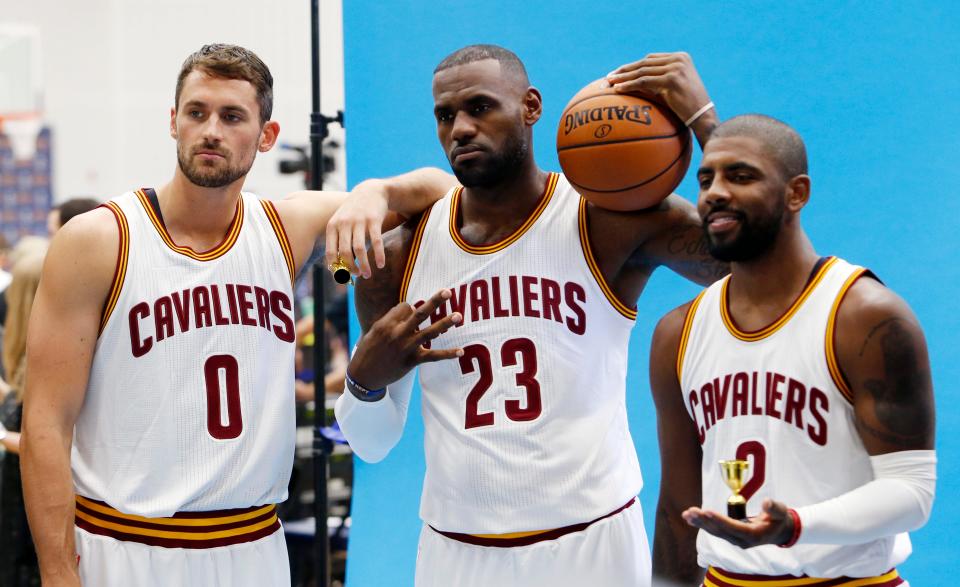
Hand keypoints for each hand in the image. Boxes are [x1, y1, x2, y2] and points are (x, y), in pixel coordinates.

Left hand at [324, 179, 389, 279]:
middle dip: (351, 268)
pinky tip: (381, 265)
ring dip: (364, 265)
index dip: (336, 268)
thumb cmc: (354, 213)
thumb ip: (336, 242)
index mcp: (333, 226)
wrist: (371, 191)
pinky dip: (378, 255)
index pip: (330, 252)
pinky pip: (376, 242)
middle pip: (344, 253)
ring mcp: (359, 221)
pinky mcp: (374, 220)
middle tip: (358, 275)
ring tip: (368, 274)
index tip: (343, 277)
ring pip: (359, 249)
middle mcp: (344, 223)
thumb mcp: (340, 223)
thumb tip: (333, 269)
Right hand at [349, 289, 463, 389]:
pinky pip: (433, 356)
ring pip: (429, 332)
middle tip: (448, 292)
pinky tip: (461, 351)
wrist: (363, 375)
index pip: (407, 307)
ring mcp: (406, 347)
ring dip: (445, 323)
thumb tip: (413, 310)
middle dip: (435, 302)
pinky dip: (448, 354)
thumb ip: (393, 320)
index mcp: (386, 323)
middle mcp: (397, 333)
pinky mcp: (412, 361)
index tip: (409, 315)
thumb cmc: (369, 350)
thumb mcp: (375, 330)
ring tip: (458, 316)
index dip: (410, 309)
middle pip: (419, 313)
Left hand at [605, 52, 711, 124]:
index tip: (617, 73)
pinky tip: (618, 89)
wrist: (702, 116)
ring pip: (642, 71)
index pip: (650, 59)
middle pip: (644, 63)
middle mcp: (679, 59)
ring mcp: (676, 67)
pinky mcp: (671, 79)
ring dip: (623, 77)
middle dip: (624, 70)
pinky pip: (644, 82)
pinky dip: (629, 85)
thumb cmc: (688, 107)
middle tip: (608, 77)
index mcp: (681, 57)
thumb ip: (660, 80)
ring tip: (609, 83)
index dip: (632, 66)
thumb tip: (634, 82)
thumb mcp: (674, 88)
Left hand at [682, 498, 794, 547]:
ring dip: (700, 523)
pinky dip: (702, 524)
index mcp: (753, 536)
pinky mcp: (731, 537)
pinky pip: (715, 531)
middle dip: (705, 521)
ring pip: (715, 532)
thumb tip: (767, 503)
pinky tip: (690, 518)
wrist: (780, 531)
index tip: (707, 511)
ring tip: (686, 514)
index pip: (734, 528)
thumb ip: (774, 508)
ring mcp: (735, 540)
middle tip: (691, 511)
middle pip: (721, 531)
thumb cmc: (779, 519)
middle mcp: (742, 541)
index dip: (720, 520)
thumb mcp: (781, 512)